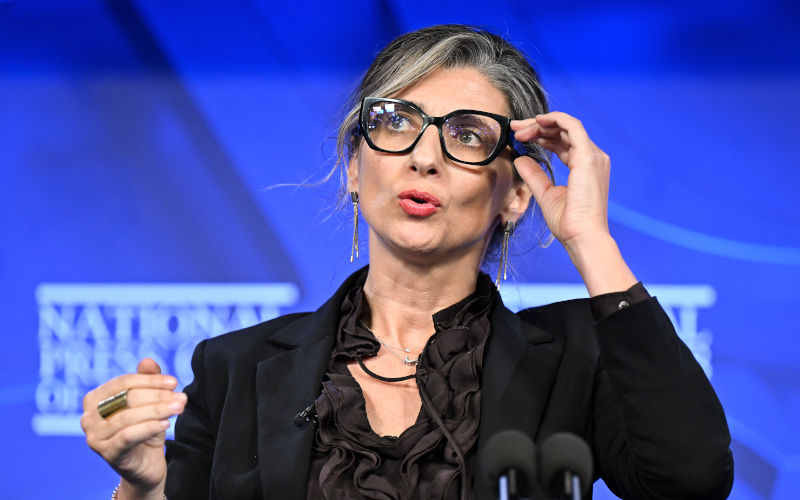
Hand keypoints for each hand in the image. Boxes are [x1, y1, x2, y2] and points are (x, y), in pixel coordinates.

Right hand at [82, 358, 186, 496]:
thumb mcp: (150, 403)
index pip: (123, 382)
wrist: (146, 465)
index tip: (174, 382)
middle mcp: (89, 417)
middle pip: (126, 398)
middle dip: (157, 396)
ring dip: (158, 410)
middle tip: (181, 397)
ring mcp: (95, 437)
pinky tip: (166, 424)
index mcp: (95, 398)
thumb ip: (148, 381)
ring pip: (128, 417)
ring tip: (179, 407)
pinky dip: (148, 427)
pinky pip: (128, 436)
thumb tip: (147, 360)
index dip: (150, 380)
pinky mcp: (107, 453)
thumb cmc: (145, 429)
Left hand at [511, 112, 610, 250]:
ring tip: (520, 130)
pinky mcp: (588, 157)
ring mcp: (592, 156)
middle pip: (563, 131)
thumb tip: (521, 159)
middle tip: (515, 129)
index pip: (562, 142)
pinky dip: (555, 119)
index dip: (541, 136)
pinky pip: (572, 126)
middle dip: (537, 127)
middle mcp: (592, 158)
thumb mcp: (545, 193)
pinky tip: (537, 121)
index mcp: (585, 166)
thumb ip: (534, 175)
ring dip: (541, 124)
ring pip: (566, 126)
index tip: (519, 137)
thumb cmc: (568, 222)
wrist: (581, 236)